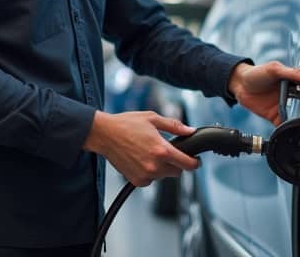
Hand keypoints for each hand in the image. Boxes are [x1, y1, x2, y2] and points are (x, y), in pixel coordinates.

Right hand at [83, 110, 199, 186]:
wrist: (104, 134)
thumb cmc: (126, 124)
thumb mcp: (153, 118)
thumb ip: (174, 126)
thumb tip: (190, 131)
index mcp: (162, 150)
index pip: (187, 164)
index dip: (195, 163)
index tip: (195, 161)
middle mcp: (154, 165)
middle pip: (177, 172)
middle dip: (176, 163)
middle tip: (167, 152)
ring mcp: (145, 175)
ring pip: (163, 176)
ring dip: (162, 167)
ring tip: (149, 153)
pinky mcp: (136, 180)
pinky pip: (151, 180)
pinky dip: (150, 172)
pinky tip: (141, 159)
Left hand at [228, 61, 299, 124]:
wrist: (239, 84)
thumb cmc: (257, 73)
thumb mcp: (275, 69)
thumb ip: (292, 74)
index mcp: (292, 83)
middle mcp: (289, 96)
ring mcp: (281, 107)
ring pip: (294, 117)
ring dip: (297, 121)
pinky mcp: (273, 116)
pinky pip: (282, 124)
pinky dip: (285, 128)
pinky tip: (288, 128)